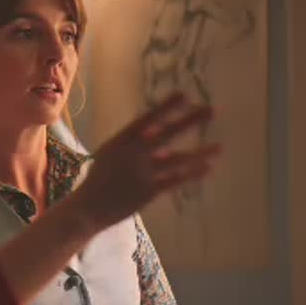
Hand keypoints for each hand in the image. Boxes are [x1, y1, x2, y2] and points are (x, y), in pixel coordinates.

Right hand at [68, 93, 219, 230]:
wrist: (86, 209)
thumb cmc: (97, 181)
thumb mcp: (109, 156)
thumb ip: (131, 146)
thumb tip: (156, 138)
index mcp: (120, 142)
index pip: (147, 119)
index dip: (166, 107)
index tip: (184, 95)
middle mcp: (132, 154)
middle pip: (167, 134)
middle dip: (190, 121)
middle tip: (211, 110)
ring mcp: (142, 173)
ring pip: (177, 160)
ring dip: (200, 153)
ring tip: (219, 147)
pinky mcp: (148, 192)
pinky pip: (175, 180)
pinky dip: (191, 174)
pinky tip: (207, 168)